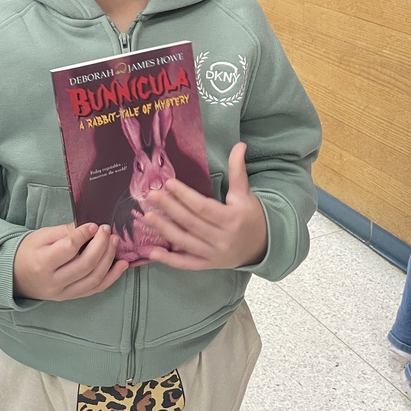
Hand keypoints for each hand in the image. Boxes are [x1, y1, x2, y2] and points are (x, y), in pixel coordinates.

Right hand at [13, 222, 128, 300]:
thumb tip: (90, 227)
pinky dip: (112, 277)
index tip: (93, 225)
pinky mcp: (71, 297)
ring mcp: (63, 293)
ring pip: (94, 279)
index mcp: (42, 263)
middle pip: (85, 265)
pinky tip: (122, 265)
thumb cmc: (29, 252)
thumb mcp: (42, 236)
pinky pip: (96, 289)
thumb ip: (66, 231)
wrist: (16, 276)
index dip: (84, 235)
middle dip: (101, 245)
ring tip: (115, 242)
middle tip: (107, 230)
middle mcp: (53, 282)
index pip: (68, 249)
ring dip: (109, 259)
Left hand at [144, 142, 267, 270]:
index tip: (168, 184)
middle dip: (169, 208)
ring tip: (147, 217)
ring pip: (185, 243)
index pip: (203, 207)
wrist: (262, 246)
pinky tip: (152, 251)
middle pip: (191, 223)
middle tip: (151, 196)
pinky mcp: (208, 265)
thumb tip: (239, 145)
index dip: (185, 196)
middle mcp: (223, 239)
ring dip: (164, 230)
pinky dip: (169, 260)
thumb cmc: (250, 216)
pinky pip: (186, 264)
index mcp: (232, 219)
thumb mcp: (245, 193)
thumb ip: (238, 170)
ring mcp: (214, 254)